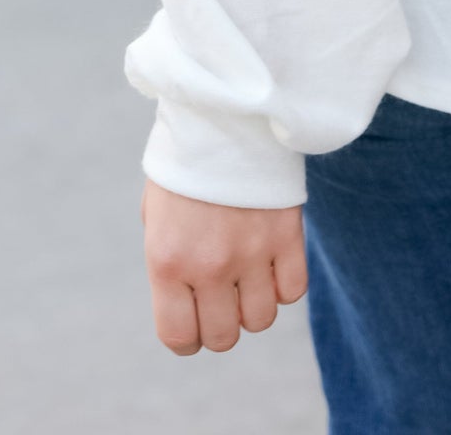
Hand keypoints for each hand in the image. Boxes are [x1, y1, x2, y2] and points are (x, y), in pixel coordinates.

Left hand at [142, 178, 307, 354]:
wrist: (224, 111)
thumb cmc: (186, 164)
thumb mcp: (156, 214)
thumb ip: (168, 262)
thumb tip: (185, 302)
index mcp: (167, 261)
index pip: (179, 337)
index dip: (187, 336)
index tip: (192, 319)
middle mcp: (209, 264)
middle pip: (223, 337)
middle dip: (221, 323)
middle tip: (221, 295)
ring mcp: (252, 252)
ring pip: (261, 319)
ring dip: (254, 304)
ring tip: (248, 273)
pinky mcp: (287, 234)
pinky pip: (293, 291)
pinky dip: (284, 284)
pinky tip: (273, 261)